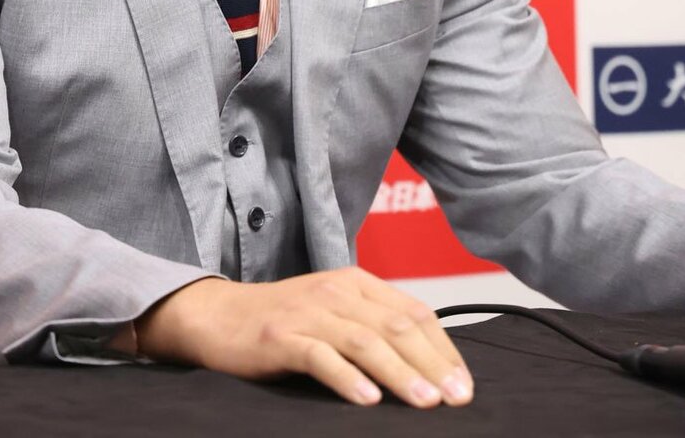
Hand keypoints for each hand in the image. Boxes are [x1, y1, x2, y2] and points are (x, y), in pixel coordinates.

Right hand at [136, 267, 472, 407]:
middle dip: (432, 364)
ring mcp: (309, 311)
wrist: (220, 316)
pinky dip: (347, 378)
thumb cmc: (284, 321)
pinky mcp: (281, 335)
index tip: (464, 385)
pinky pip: (320, 356)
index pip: (413, 312)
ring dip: (400, 373)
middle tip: (457, 398)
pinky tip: (367, 399)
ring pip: (365, 341)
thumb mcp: (334, 312)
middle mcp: (337, 291)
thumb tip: (428, 365)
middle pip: (396, 327)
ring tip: (425, 402)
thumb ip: (373, 326)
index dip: (443, 349)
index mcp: (356, 282)